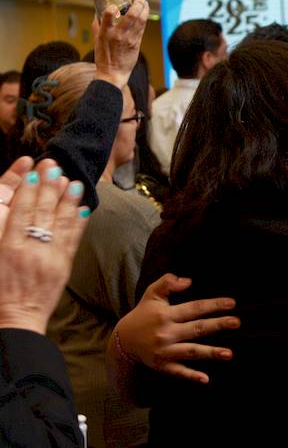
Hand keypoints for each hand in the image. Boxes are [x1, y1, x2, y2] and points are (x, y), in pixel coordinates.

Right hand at [0, 159, 87, 333]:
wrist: (17, 318)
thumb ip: (5, 234)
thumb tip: (17, 212)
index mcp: (7, 246)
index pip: (20, 211)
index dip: (29, 189)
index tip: (35, 171)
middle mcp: (29, 249)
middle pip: (41, 211)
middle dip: (49, 186)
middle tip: (55, 166)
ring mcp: (48, 258)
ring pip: (60, 222)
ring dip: (68, 199)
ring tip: (74, 181)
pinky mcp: (63, 267)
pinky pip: (72, 240)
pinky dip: (78, 222)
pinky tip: (83, 208)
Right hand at [94, 0, 148, 89]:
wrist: (113, 73)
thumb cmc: (103, 57)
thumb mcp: (96, 40)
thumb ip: (97, 25)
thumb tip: (98, 13)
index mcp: (105, 32)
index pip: (108, 15)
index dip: (112, 8)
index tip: (113, 4)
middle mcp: (118, 34)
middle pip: (132, 16)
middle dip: (138, 3)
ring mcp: (129, 39)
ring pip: (140, 21)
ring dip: (144, 9)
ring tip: (144, 2)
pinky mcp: (137, 43)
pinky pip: (142, 28)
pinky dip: (144, 19)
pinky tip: (144, 13)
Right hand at [114, 273, 238, 383]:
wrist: (122, 340)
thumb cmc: (143, 314)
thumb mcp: (152, 294)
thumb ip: (168, 283)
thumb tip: (188, 280)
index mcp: (166, 315)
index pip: (194, 308)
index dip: (213, 305)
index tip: (232, 303)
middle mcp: (166, 333)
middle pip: (196, 329)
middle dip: (217, 325)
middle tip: (237, 322)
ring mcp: (164, 351)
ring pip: (191, 351)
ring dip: (210, 353)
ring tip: (229, 354)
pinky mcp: (162, 365)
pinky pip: (178, 371)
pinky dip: (191, 376)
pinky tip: (205, 379)